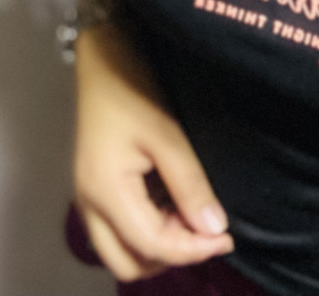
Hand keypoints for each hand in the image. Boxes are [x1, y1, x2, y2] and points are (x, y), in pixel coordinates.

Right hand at [73, 21, 234, 280]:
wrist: (103, 55)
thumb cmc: (133, 88)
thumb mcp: (167, 134)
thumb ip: (190, 185)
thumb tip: (215, 229)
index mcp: (105, 193)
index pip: (151, 246)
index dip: (192, 250)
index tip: (228, 237)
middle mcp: (90, 205)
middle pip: (128, 262)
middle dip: (170, 256)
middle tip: (206, 230)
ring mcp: (90, 198)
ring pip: (123, 250)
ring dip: (160, 244)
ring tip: (193, 214)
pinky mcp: (97, 187)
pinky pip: (122, 228)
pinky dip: (150, 228)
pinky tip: (175, 203)